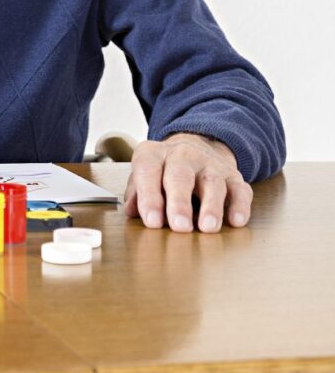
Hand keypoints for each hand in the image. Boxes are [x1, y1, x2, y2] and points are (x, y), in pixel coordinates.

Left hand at [124, 133, 252, 232]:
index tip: (152, 221)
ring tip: (208, 228)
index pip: (148, 171)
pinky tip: (236, 221)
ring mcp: (210, 164)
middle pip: (180, 175)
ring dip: (211, 206)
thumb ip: (137, 192)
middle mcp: (182, 155)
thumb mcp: (145, 174)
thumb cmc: (164, 169)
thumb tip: (133, 212)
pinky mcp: (233, 176)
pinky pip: (240, 189)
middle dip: (179, 202)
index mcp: (154, 154)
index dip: (149, 196)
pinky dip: (240, 205)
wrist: (198, 144)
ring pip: (212, 182)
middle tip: (180, 227)